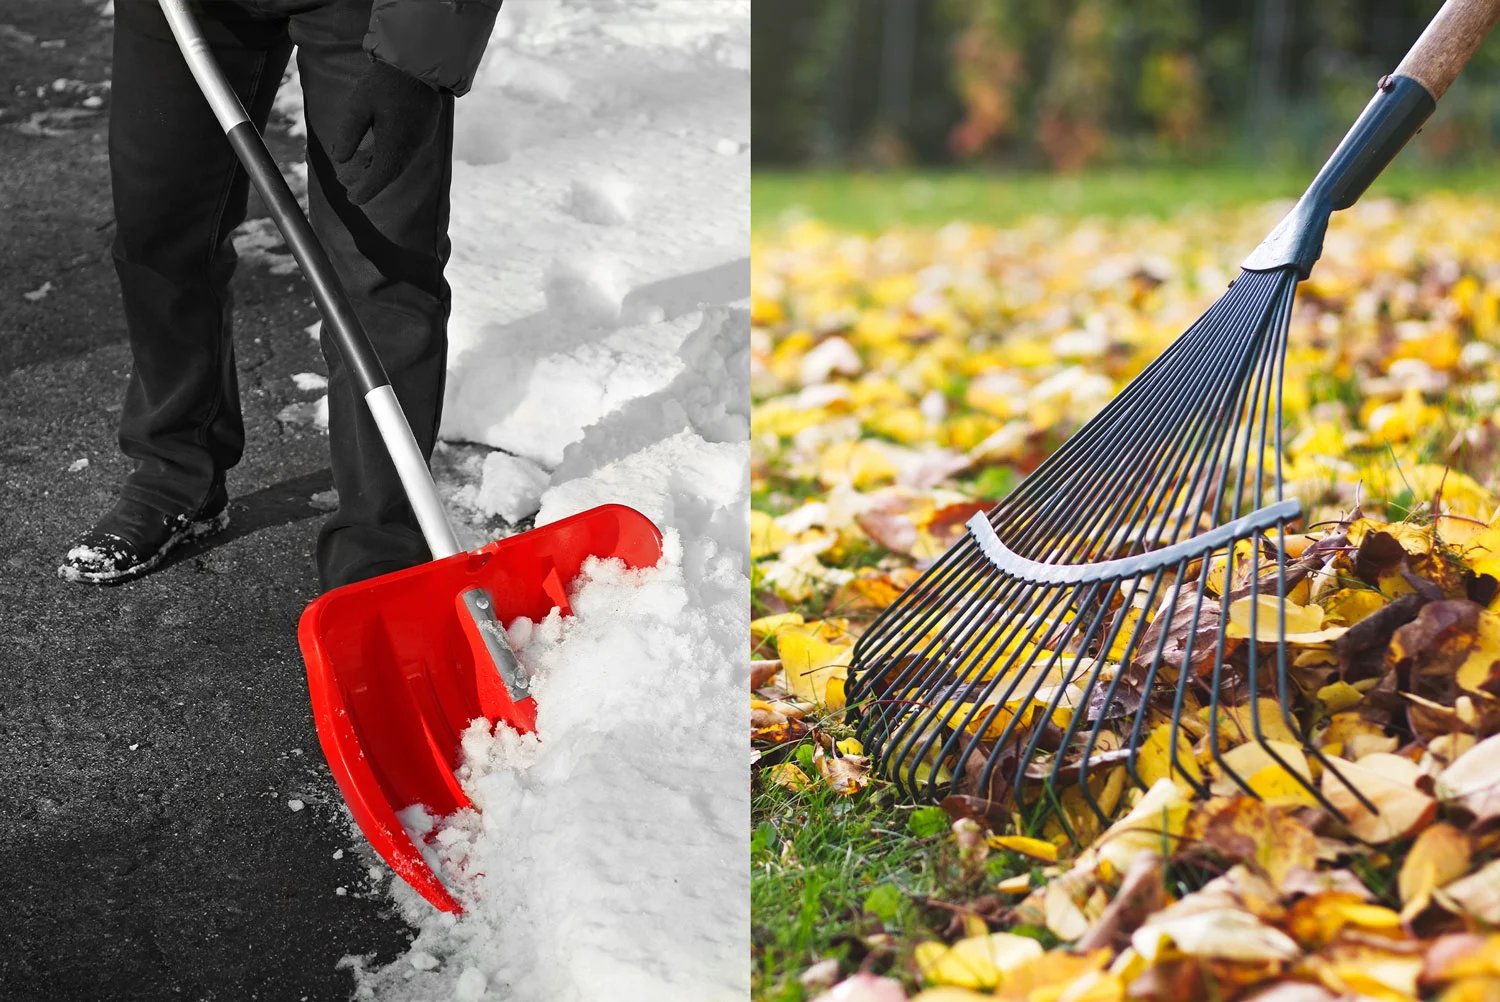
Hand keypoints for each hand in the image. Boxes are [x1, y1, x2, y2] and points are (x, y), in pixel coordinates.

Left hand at [328, 59, 442, 205]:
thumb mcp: (358, 106)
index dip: (365, 191)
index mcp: (395, 145)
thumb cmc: (385, 83)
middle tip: (352, 188)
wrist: (419, 64)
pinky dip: (392, 158)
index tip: (352, 199)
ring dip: (381, 170)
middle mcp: (411, 148)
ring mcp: (421, 141)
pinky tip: (379, 151)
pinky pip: (407, 153)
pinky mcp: (425, 132)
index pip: (380, 177)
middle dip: (372, 183)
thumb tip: (341, 159)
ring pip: (399, 164)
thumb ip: (348, 135)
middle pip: (390, 174)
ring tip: (362, 168)